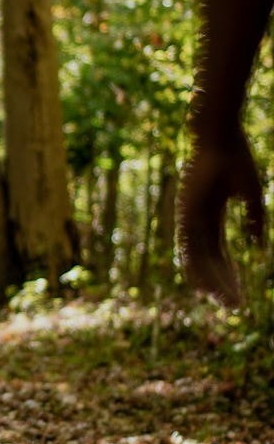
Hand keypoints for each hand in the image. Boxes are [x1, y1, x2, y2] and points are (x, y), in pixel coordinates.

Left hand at [179, 128, 265, 306]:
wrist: (219, 137)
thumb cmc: (235, 160)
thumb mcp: (250, 196)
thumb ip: (254, 223)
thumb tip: (259, 250)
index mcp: (211, 216)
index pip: (220, 253)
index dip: (229, 274)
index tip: (240, 294)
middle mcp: (197, 220)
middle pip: (208, 261)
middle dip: (221, 284)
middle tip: (234, 307)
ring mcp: (189, 217)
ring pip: (196, 258)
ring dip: (209, 281)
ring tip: (222, 302)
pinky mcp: (185, 212)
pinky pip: (188, 245)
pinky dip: (196, 266)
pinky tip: (205, 284)